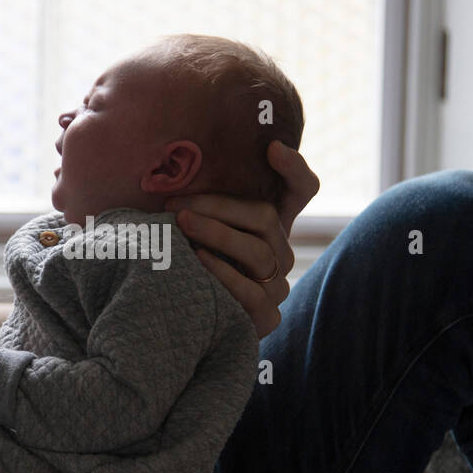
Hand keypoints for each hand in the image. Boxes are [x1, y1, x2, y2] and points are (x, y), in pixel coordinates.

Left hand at [167, 140, 319, 337]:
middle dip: (218, 206)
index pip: (301, 189)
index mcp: (271, 226)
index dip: (293, 168)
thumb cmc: (186, 266)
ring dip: (217, 234)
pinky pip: (251, 293)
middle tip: (177, 204)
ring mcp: (278, 287)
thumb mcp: (190, 231)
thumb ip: (196, 204)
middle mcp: (282, 253)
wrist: (185, 325)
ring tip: (182, 226)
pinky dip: (223, 274)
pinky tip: (198, 262)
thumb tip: (171, 173)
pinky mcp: (267, 318)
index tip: (271, 148)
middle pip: (264, 217)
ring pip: (258, 252)